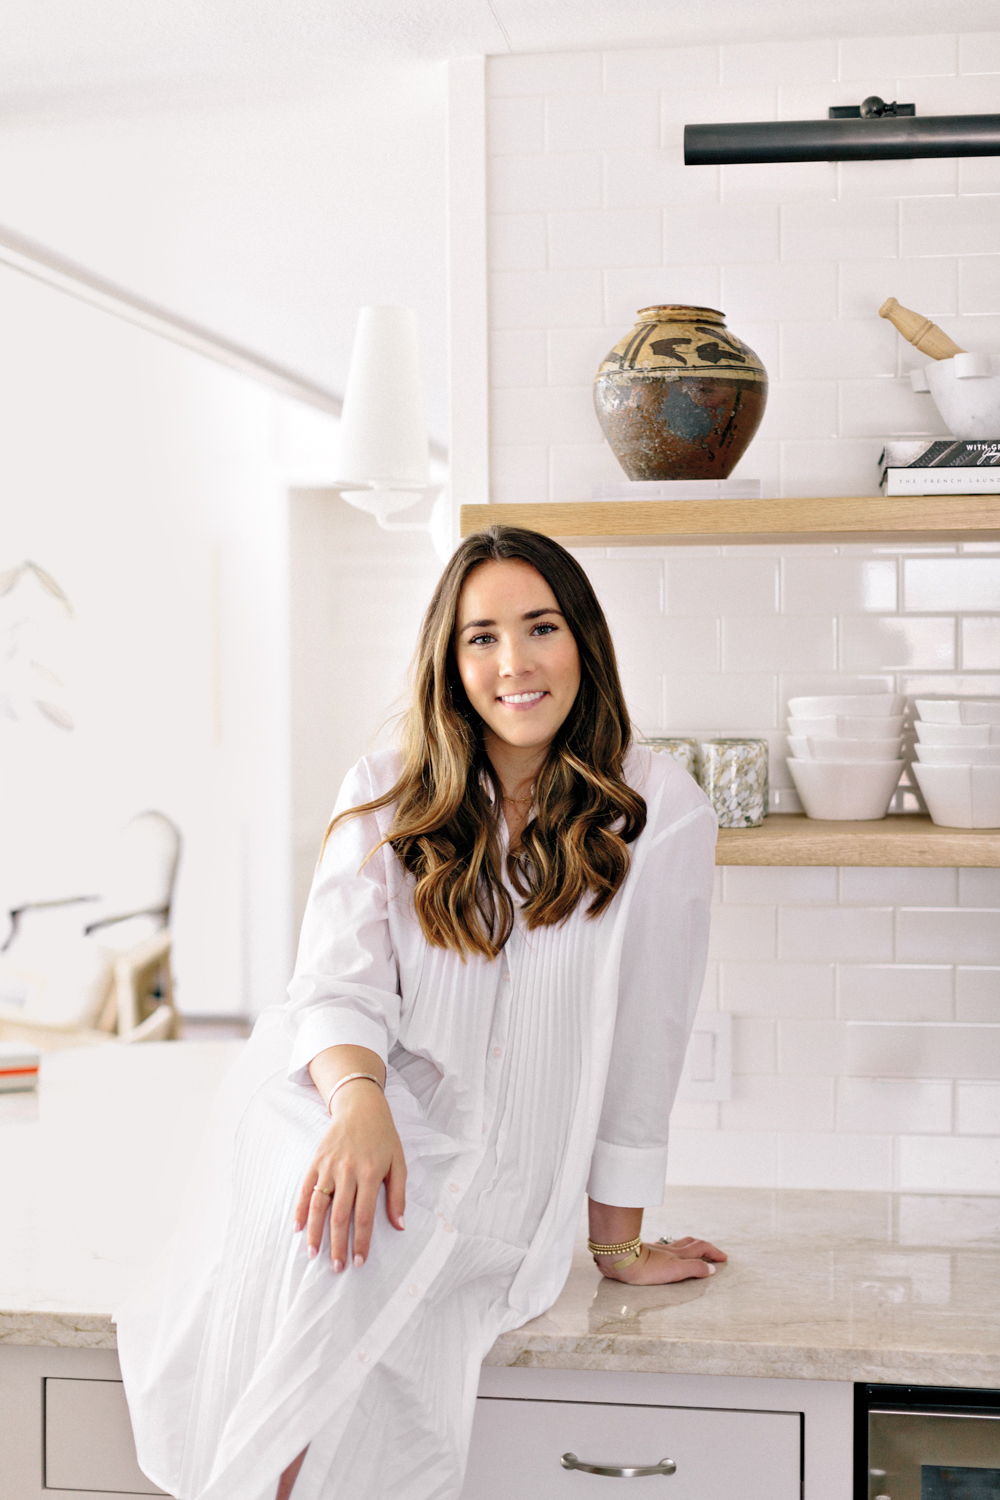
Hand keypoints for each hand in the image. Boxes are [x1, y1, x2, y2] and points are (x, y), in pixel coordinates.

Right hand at [293, 1080, 406, 1270]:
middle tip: (336, 1268)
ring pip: (318, 1205)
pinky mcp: (316, 1161)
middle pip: (340, 1215)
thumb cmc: (383, 1137)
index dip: (361, 1241)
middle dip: (337, 1244)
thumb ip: (398, 1195)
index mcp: (370, 1173)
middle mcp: (348, 1171)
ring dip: (314, 1232)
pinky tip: (297, 1228)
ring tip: (313, 1255)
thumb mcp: (398, 1163)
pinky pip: (305, 1188)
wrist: (361, 1107)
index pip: (364, 1215)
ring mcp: (329, 1166)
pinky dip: (299, 1209)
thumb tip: (400, 1226)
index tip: (358, 1261)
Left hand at [595, 1235, 726, 1284]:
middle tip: (713, 1253)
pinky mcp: (647, 1252)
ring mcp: (658, 1250)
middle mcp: (670, 1250)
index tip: (724, 1258)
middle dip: (704, 1247)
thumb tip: (711, 1268)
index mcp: (679, 1254)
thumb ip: (694, 1268)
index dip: (713, 1252)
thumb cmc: (647, 1268)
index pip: (701, 1249)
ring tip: (694, 1250)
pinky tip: (667, 1253)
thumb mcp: (675, 1271)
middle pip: (691, 1243)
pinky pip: (666, 1248)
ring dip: (690, 1246)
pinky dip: (674, 1250)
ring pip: (678, 1244)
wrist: (621, 1260)